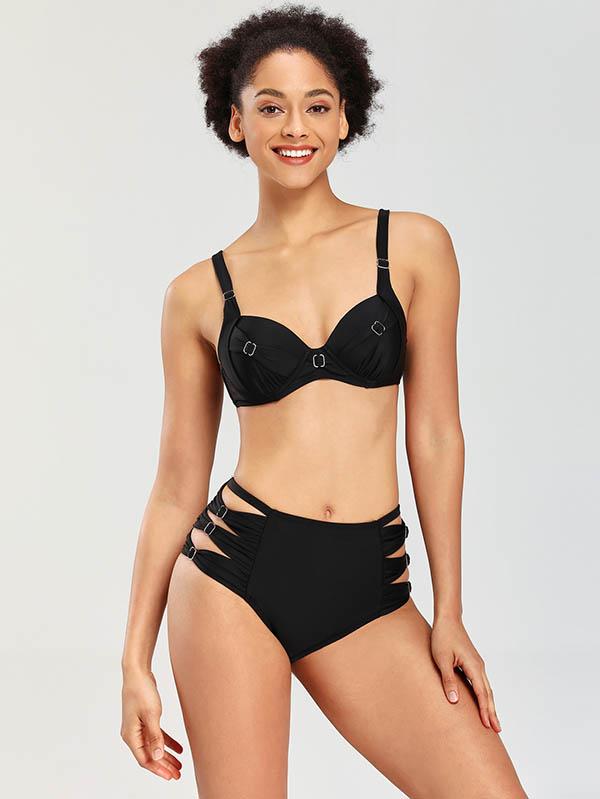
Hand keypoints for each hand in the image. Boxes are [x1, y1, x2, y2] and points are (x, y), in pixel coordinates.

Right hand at [121, 666, 182, 779]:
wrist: (137, 672)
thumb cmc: (141, 691)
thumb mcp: (151, 715)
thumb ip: (155, 737)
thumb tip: (158, 756)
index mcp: (131, 736)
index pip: (145, 759)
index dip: (158, 769)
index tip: (171, 776)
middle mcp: (132, 734)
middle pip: (150, 755)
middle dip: (164, 766)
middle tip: (178, 774)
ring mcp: (138, 727)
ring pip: (154, 746)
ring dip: (167, 756)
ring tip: (179, 764)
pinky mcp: (145, 719)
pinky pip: (156, 735)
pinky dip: (167, 742)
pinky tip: (179, 748)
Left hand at [430, 615, 500, 731]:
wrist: (447, 620)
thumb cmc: (443, 637)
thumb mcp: (442, 659)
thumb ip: (448, 680)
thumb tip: (455, 701)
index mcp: (473, 666)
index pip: (481, 693)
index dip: (485, 710)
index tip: (488, 725)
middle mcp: (479, 666)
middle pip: (488, 693)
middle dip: (492, 712)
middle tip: (497, 730)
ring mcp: (477, 664)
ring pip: (486, 688)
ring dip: (490, 704)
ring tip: (492, 720)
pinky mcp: (473, 663)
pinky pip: (481, 683)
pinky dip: (484, 695)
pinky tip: (482, 701)